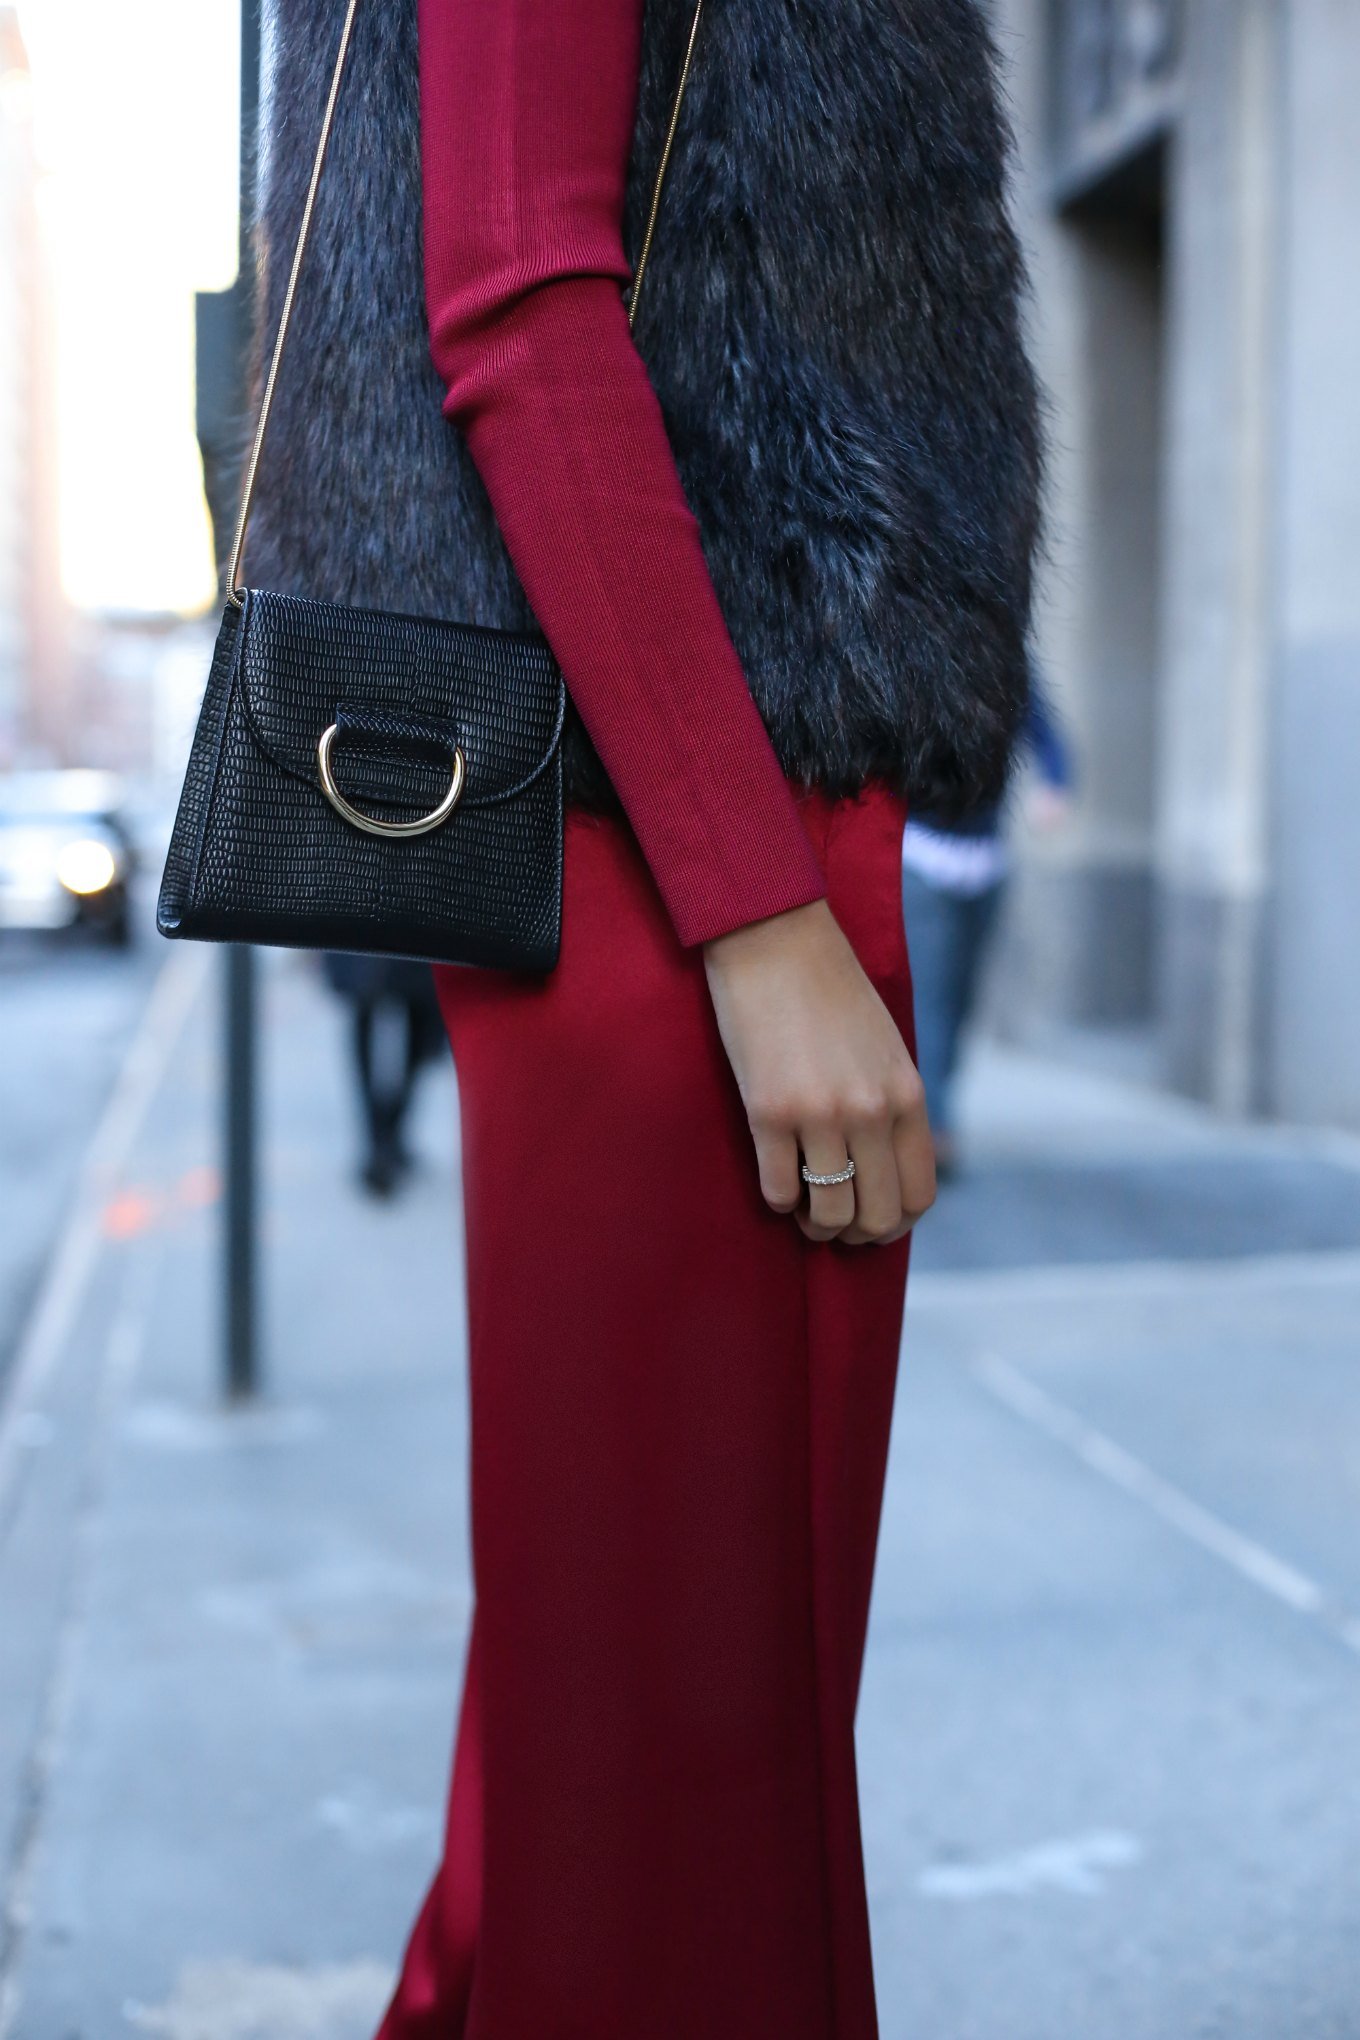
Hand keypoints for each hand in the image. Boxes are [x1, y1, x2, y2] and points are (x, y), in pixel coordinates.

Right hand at [703, 899, 934, 1244]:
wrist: (773, 938)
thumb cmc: (827, 990)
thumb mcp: (883, 1048)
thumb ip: (891, 1105)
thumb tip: (884, 1168)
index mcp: (907, 1096)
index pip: (919, 1194)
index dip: (896, 1224)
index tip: (872, 1222)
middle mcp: (871, 1112)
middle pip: (876, 1216)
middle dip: (855, 1235)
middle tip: (834, 1226)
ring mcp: (820, 1115)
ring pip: (827, 1214)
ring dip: (814, 1225)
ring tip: (802, 1211)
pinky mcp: (768, 1113)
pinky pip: (778, 1190)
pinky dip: (778, 1199)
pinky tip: (775, 1181)